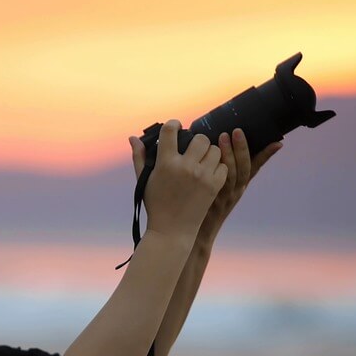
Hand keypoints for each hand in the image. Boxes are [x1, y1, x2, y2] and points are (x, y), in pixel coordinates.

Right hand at [128, 120, 226, 243]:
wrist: (172, 231)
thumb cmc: (156, 205)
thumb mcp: (145, 180)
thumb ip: (139, 157)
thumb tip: (132, 137)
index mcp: (166, 163)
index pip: (171, 130)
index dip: (174, 124)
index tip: (176, 126)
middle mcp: (185, 167)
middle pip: (200, 138)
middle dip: (197, 141)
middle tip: (193, 149)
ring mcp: (202, 176)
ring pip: (214, 150)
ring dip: (209, 153)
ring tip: (202, 161)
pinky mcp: (214, 186)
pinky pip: (223, 166)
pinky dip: (217, 167)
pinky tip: (209, 173)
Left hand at [199, 128, 281, 241]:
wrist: (196, 234)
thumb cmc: (203, 208)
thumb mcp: (216, 190)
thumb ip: (218, 171)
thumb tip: (213, 148)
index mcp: (239, 187)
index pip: (255, 168)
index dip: (266, 155)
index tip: (277, 143)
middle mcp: (235, 191)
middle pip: (244, 168)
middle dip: (242, 148)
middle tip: (237, 130)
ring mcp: (224, 196)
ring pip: (231, 173)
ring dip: (228, 154)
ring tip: (222, 137)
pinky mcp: (211, 200)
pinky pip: (216, 182)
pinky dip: (215, 169)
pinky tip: (209, 156)